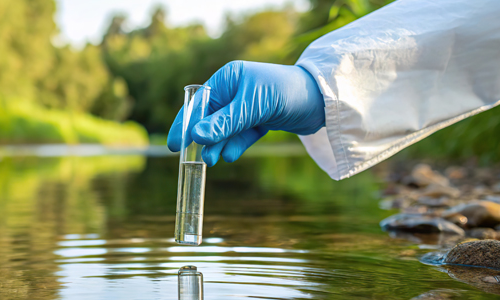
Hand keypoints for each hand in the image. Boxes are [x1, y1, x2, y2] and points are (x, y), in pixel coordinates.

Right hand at [167, 61, 324, 165]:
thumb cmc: (286, 93)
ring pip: (224, 129)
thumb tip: (195, 136)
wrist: (323, 100)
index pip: (199, 103)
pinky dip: (235, 145)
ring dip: (217, 144)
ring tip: (213, 160)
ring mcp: (247, 106)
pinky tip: (229, 155)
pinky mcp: (260, 120)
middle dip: (202, 138)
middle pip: (209, 118)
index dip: (185, 123)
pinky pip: (240, 135)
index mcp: (229, 78)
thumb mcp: (252, 107)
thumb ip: (224, 123)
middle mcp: (235, 90)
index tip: (176, 144)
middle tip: (194, 159)